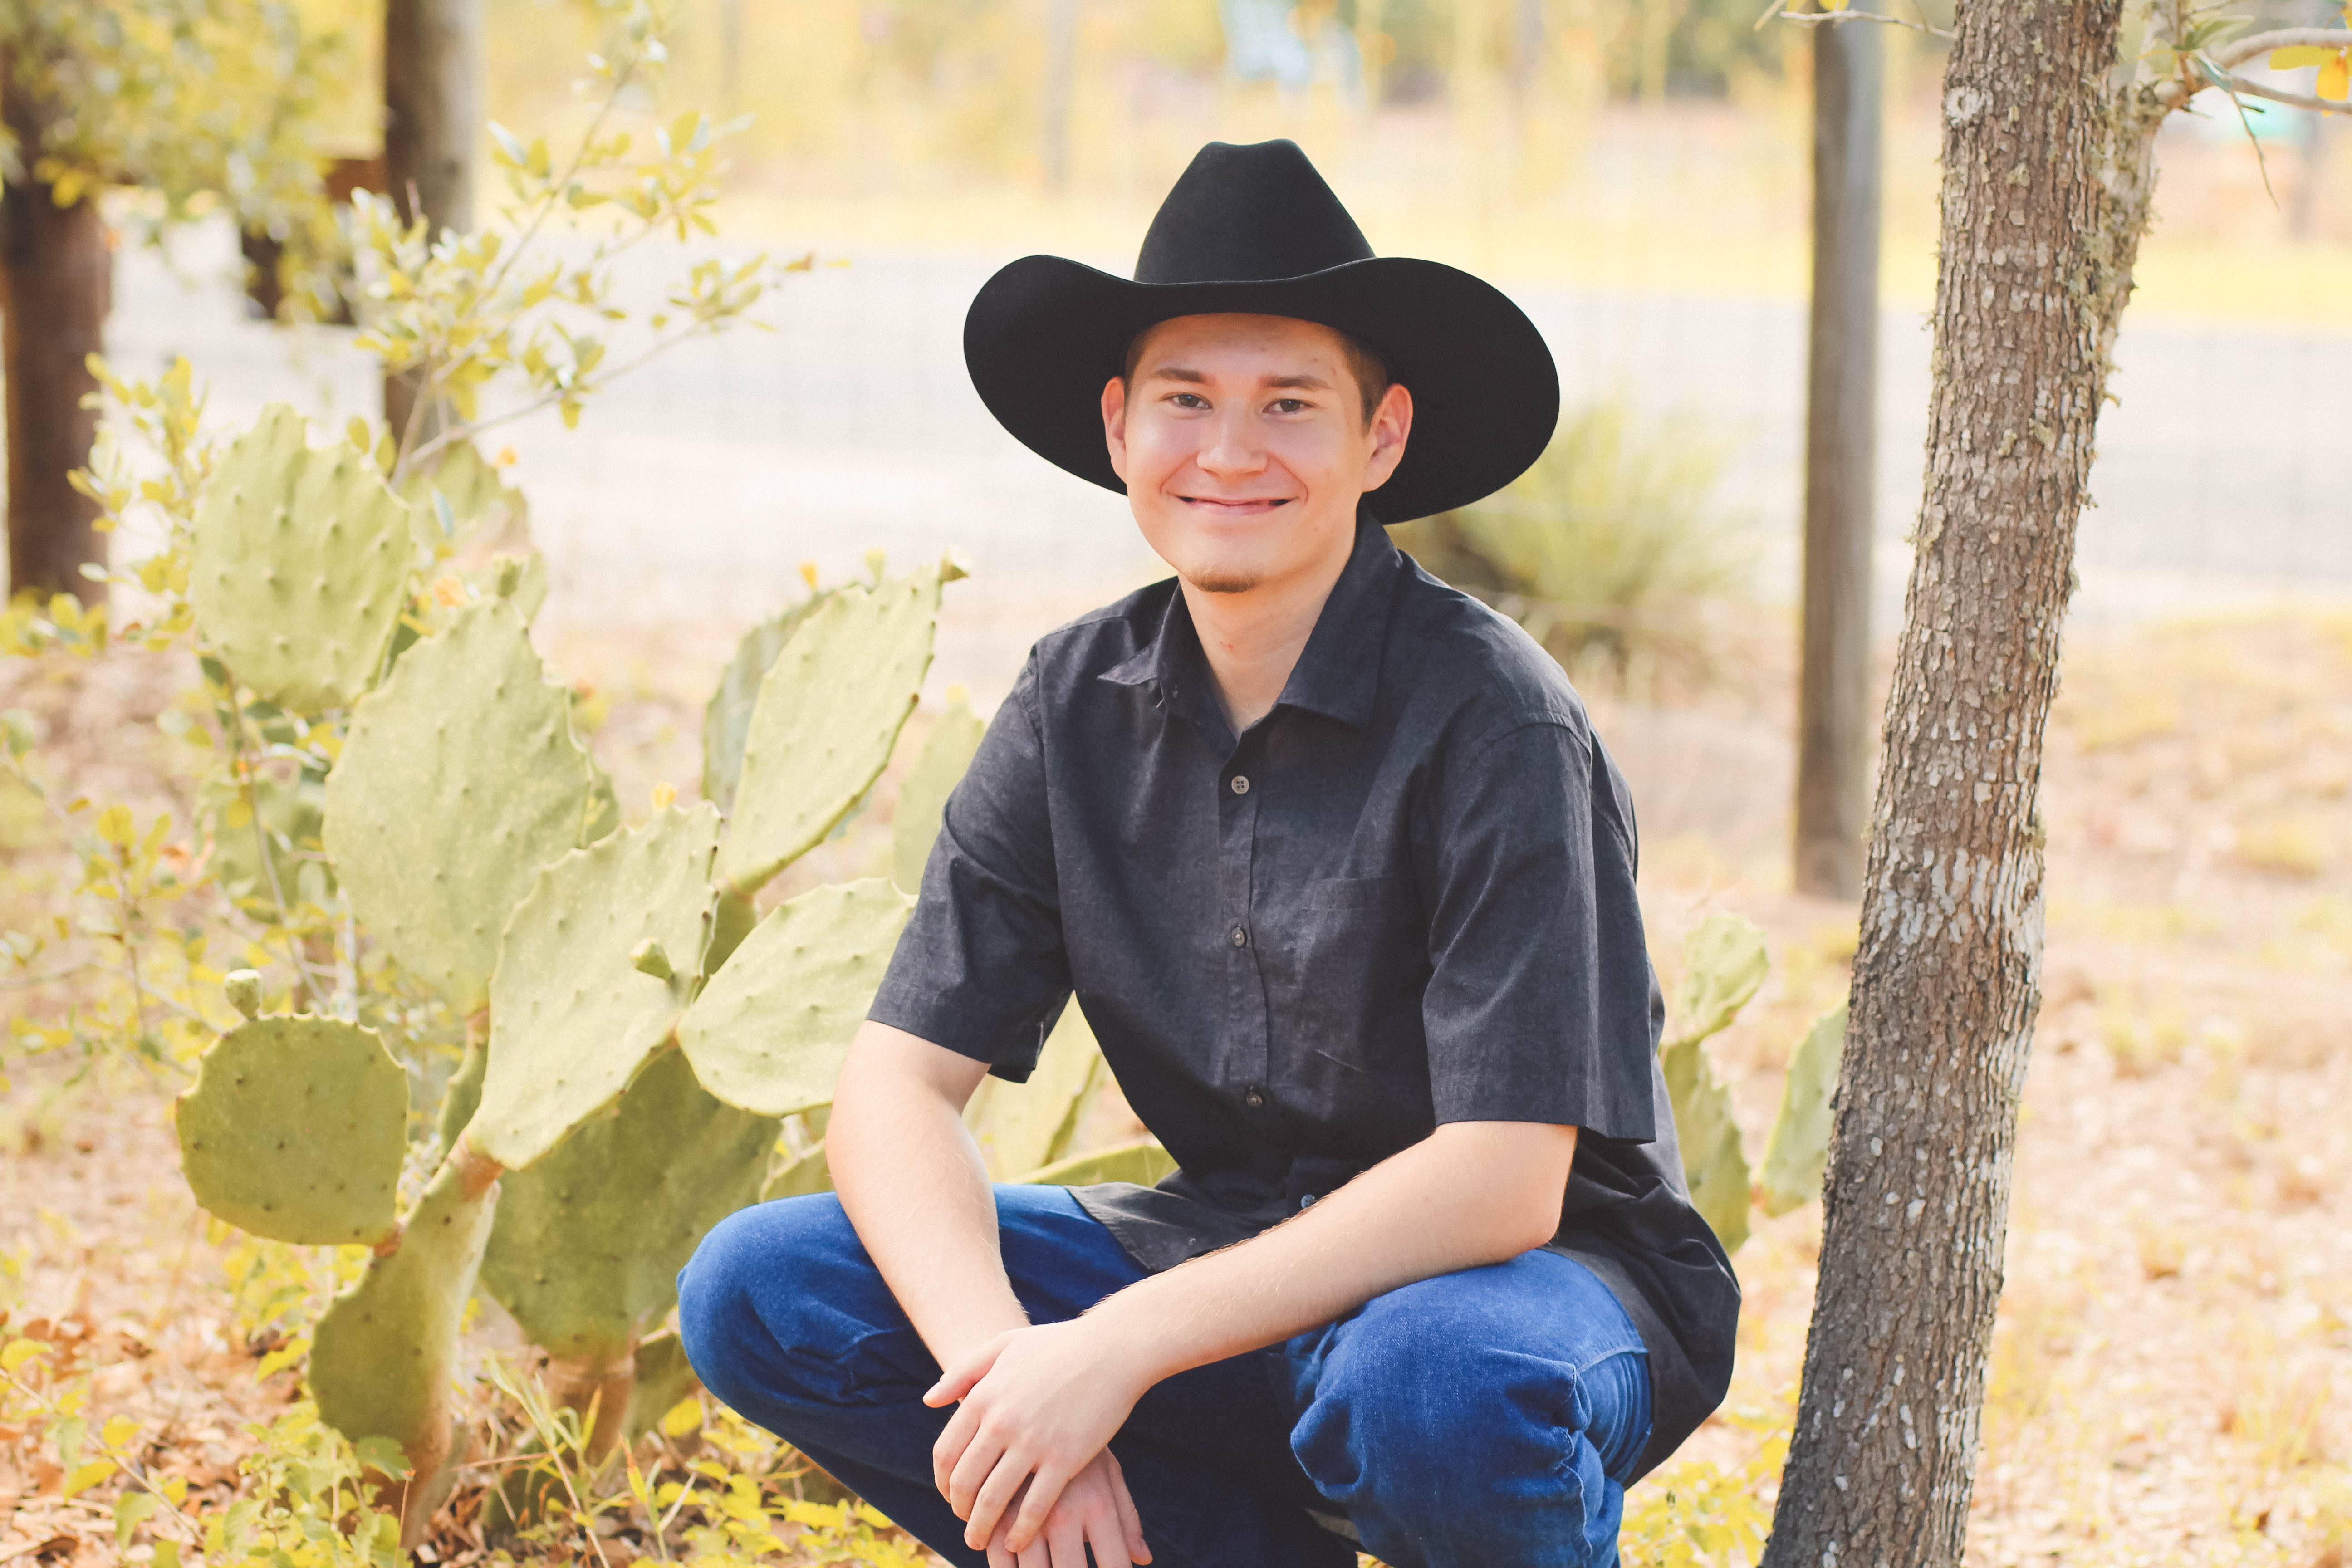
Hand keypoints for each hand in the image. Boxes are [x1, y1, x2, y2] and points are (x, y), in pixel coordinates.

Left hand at [925, 1318, 1152, 1555]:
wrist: (1112, 1349)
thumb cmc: (1058, 1345)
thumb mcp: (1004, 1345)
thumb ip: (963, 1371)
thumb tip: (929, 1401)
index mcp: (984, 1395)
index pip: (946, 1452)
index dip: (942, 1482)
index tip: (950, 1495)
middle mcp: (1002, 1421)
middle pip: (964, 1481)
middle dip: (959, 1509)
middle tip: (965, 1522)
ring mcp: (1034, 1442)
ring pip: (994, 1499)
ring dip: (981, 1527)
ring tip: (981, 1540)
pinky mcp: (1066, 1458)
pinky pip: (1035, 1506)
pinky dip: (1021, 1530)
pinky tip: (1017, 1541)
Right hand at [981, 1450, 1150, 1567]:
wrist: (1047, 1381)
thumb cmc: (1084, 1434)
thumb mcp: (1110, 1473)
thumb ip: (1127, 1519)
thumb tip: (1144, 1559)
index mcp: (1099, 1506)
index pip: (1113, 1566)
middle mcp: (1065, 1511)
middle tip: (1068, 1565)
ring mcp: (1033, 1507)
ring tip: (1035, 1563)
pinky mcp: (995, 1494)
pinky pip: (995, 1550)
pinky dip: (1000, 1559)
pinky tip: (1003, 1554)